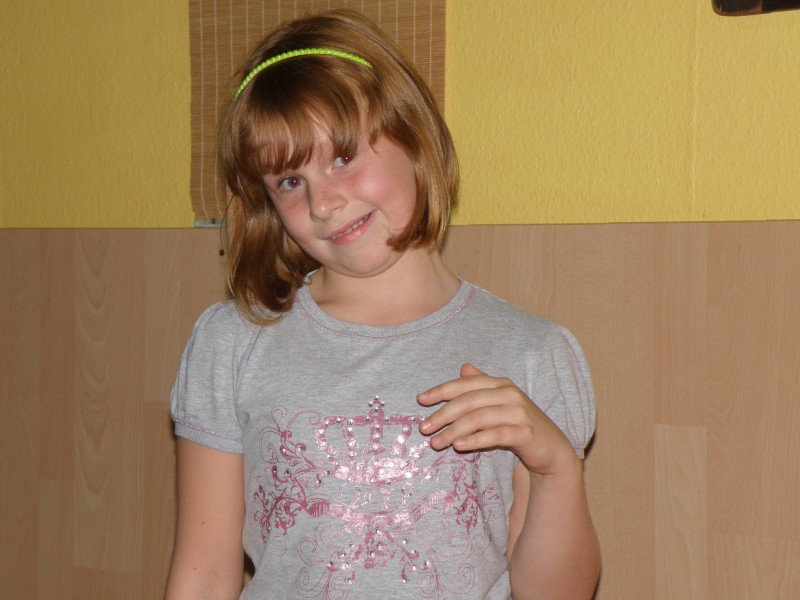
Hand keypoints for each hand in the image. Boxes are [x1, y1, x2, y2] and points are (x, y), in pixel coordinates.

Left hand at [417, 364, 577, 477]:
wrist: (551, 449)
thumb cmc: (519, 424)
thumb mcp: (499, 403)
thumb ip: (481, 386)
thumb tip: (463, 367)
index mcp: (501, 384)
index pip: (466, 384)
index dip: (441, 390)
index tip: (421, 400)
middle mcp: (510, 394)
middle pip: (468, 401)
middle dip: (442, 414)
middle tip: (424, 428)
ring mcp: (519, 413)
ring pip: (478, 418)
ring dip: (453, 431)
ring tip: (436, 443)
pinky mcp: (525, 433)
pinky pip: (495, 435)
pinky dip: (475, 440)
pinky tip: (459, 446)